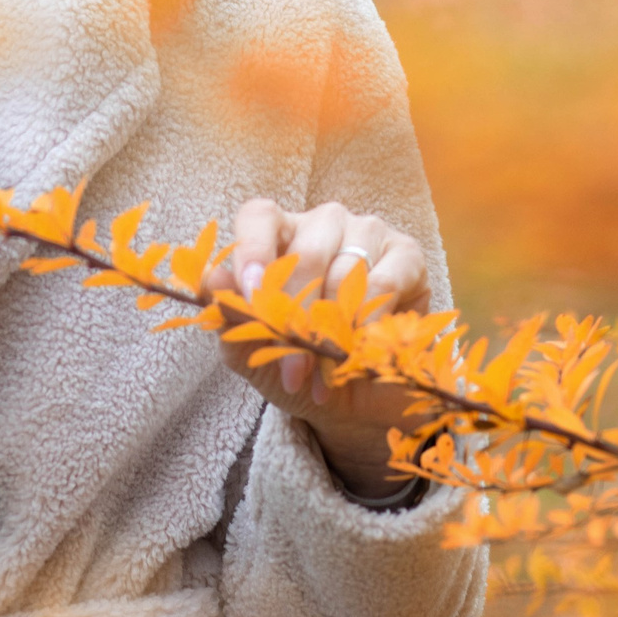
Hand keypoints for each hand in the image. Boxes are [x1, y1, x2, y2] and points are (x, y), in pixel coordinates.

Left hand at [198, 199, 430, 500]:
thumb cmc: (299, 365)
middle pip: (304, 253)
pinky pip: (382, 283)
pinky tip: (359, 352)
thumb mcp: (256, 351)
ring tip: (325, 375)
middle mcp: (322, 222)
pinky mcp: (406, 254)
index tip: (250, 295)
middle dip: (297, 319)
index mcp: (278, 234)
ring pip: (344, 272)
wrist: (357, 399)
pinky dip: (367, 324)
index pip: (259, 217)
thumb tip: (210, 284)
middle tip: (294, 370)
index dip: (252, 250)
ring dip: (334, 332)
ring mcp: (367, 231)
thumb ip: (231, 318)